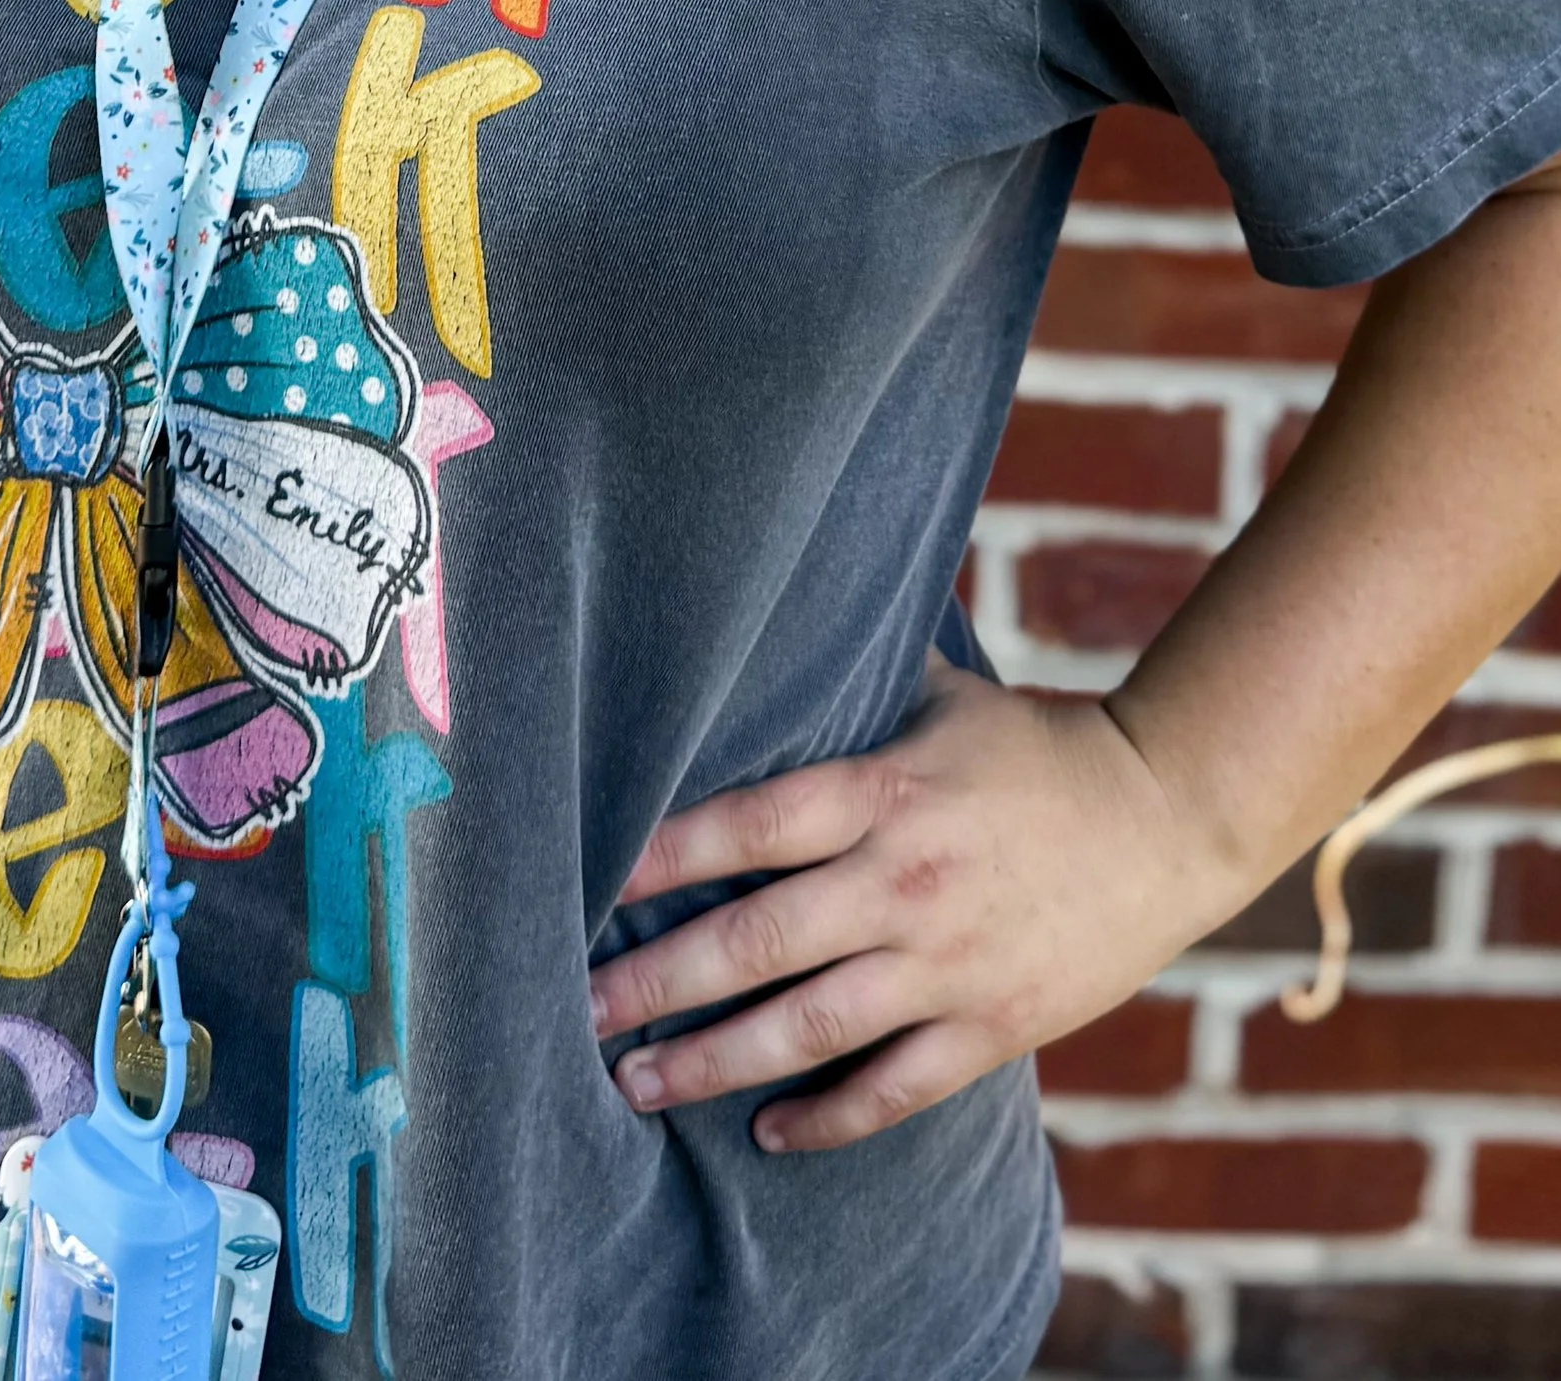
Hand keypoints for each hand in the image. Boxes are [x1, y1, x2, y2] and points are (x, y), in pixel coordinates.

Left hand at [587, 658, 1236, 1152]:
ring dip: (713, 1061)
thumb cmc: (1034, 746)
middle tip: (574, 1012)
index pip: (749, 826)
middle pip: (757, 940)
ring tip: (632, 1083)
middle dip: (657, 981)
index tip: (586, 887)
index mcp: (883, 792)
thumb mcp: (940, 693)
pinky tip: (765, 1131)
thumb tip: (760, 609)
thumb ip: (850, 674)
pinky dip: (827, 1117)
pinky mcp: (992, 1028)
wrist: (1167, 818)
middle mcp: (903, 882)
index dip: (662, 858)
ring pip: (809, 1029)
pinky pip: (893, 1087)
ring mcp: (947, 964)